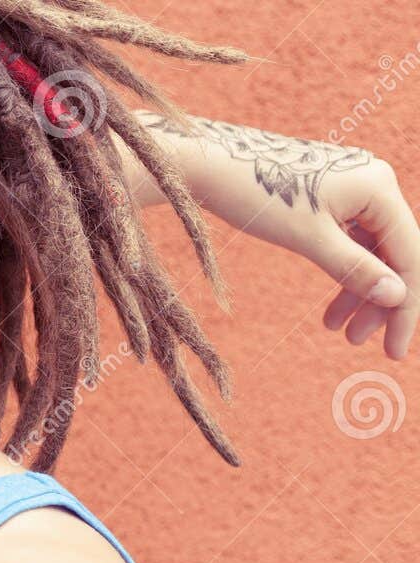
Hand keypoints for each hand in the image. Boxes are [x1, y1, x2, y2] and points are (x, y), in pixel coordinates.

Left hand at [139, 114, 417, 359]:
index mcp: (379, 186)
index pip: (409, 256)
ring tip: (335, 330)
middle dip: (378, 301)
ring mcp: (354, 187)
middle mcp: (374, 181)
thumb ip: (354, 269)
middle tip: (356, 343)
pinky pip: (349, 240)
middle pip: (393, 253)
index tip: (393, 351)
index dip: (404, 307)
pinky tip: (328, 308)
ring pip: (370, 250)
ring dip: (356, 291)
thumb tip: (398, 297)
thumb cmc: (258, 195)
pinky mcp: (332, 195)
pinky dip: (340, 272)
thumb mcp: (308, 240)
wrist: (210, 164)